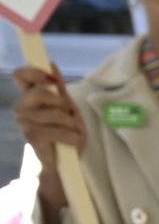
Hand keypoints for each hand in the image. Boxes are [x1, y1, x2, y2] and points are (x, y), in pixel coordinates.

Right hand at [12, 64, 82, 207]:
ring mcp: (23, 121)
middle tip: (70, 115)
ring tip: (73, 131)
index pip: (21, 75)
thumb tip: (51, 64)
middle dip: (62, 103)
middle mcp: (21, 106)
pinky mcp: (30, 137)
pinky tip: (71, 141)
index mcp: (29, 95)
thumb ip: (58, 87)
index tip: (52, 82)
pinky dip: (70, 136)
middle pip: (40, 92)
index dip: (35, 73)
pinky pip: (55, 130)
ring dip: (71, 123)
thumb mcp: (66, 106)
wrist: (64, 159)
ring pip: (54, 113)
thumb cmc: (64, 130)